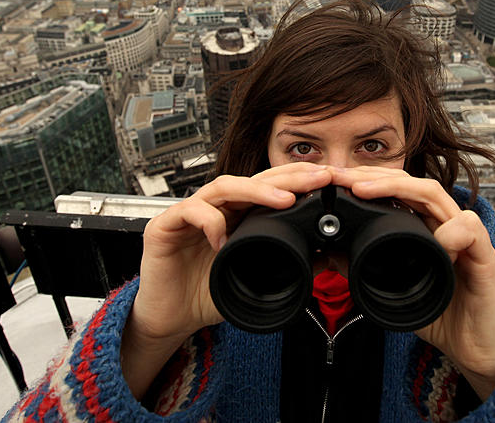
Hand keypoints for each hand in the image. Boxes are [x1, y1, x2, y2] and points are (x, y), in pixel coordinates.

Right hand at [121, 163, 333, 397]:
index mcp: (237, 215)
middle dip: (288, 177)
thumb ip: (284, 265)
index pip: (269, 187)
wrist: (170, 318)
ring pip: (223, 186)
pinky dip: (209, 221)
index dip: (299, 181)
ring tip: (284, 200)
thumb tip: (323, 255)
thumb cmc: (207, 294)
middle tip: (320, 178)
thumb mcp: (253, 280)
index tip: (329, 181)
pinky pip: (189, 211)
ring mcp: (190, 213)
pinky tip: (223, 239)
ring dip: (256, 190)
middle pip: (252, 179)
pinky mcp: (164, 226)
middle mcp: (216, 208)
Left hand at [329, 167, 494, 399]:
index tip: (337, 181)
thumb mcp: (397, 289)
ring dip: (401, 188)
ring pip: (438, 195)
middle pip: (413, 184)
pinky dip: (450, 231)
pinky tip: (434, 240)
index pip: (399, 190)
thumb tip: (335, 252)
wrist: (475, 347)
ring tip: (368, 191)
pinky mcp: (485, 258)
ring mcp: (467, 238)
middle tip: (344, 178)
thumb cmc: (442, 313)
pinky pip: (471, 230)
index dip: (369, 182)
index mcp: (426, 228)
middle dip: (376, 176)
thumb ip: (371, 268)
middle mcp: (446, 225)